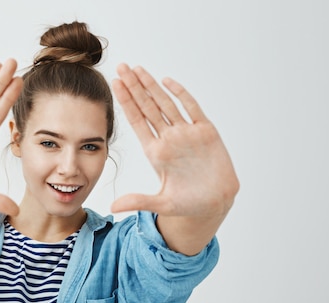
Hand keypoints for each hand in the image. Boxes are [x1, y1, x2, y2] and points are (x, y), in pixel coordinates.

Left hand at [111, 64, 238, 218]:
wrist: (215, 204)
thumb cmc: (188, 204)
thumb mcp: (161, 203)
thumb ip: (138, 201)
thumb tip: (113, 208)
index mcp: (156, 152)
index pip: (137, 121)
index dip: (126, 102)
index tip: (115, 84)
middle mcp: (169, 139)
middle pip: (148, 107)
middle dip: (134, 87)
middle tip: (121, 66)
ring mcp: (187, 134)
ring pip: (167, 103)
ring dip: (152, 86)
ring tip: (137, 69)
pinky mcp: (206, 132)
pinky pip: (192, 108)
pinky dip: (181, 94)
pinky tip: (168, 81)